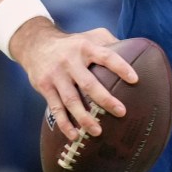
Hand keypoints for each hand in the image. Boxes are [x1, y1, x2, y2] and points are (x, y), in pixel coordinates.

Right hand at [10, 21, 136, 140]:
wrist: (35, 44)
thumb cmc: (72, 43)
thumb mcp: (90, 35)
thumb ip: (109, 42)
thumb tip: (135, 50)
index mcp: (85, 47)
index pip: (106, 56)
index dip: (121, 67)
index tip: (135, 80)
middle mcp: (70, 61)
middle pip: (89, 83)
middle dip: (105, 100)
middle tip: (121, 112)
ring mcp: (56, 75)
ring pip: (71, 100)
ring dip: (85, 117)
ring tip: (98, 131)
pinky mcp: (45, 87)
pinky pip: (55, 108)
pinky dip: (64, 124)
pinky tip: (75, 135)